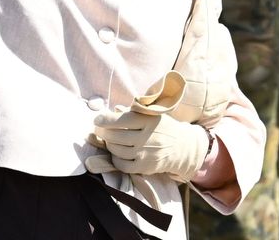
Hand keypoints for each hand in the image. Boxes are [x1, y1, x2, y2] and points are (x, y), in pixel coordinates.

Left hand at [86, 108, 209, 182]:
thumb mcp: (151, 114)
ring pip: (118, 150)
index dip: (105, 119)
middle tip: (98, 129)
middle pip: (116, 136)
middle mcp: (147, 137)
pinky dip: (115, 159)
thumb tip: (114, 110)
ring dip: (108, 145)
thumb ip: (133, 112)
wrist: (182, 147)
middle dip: (103, 132)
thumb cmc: (163, 127)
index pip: (122, 120)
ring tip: (108, 140)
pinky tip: (116, 153)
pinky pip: (123, 165)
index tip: (96, 119)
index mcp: (148, 120)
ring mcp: (146, 154)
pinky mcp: (145, 167)